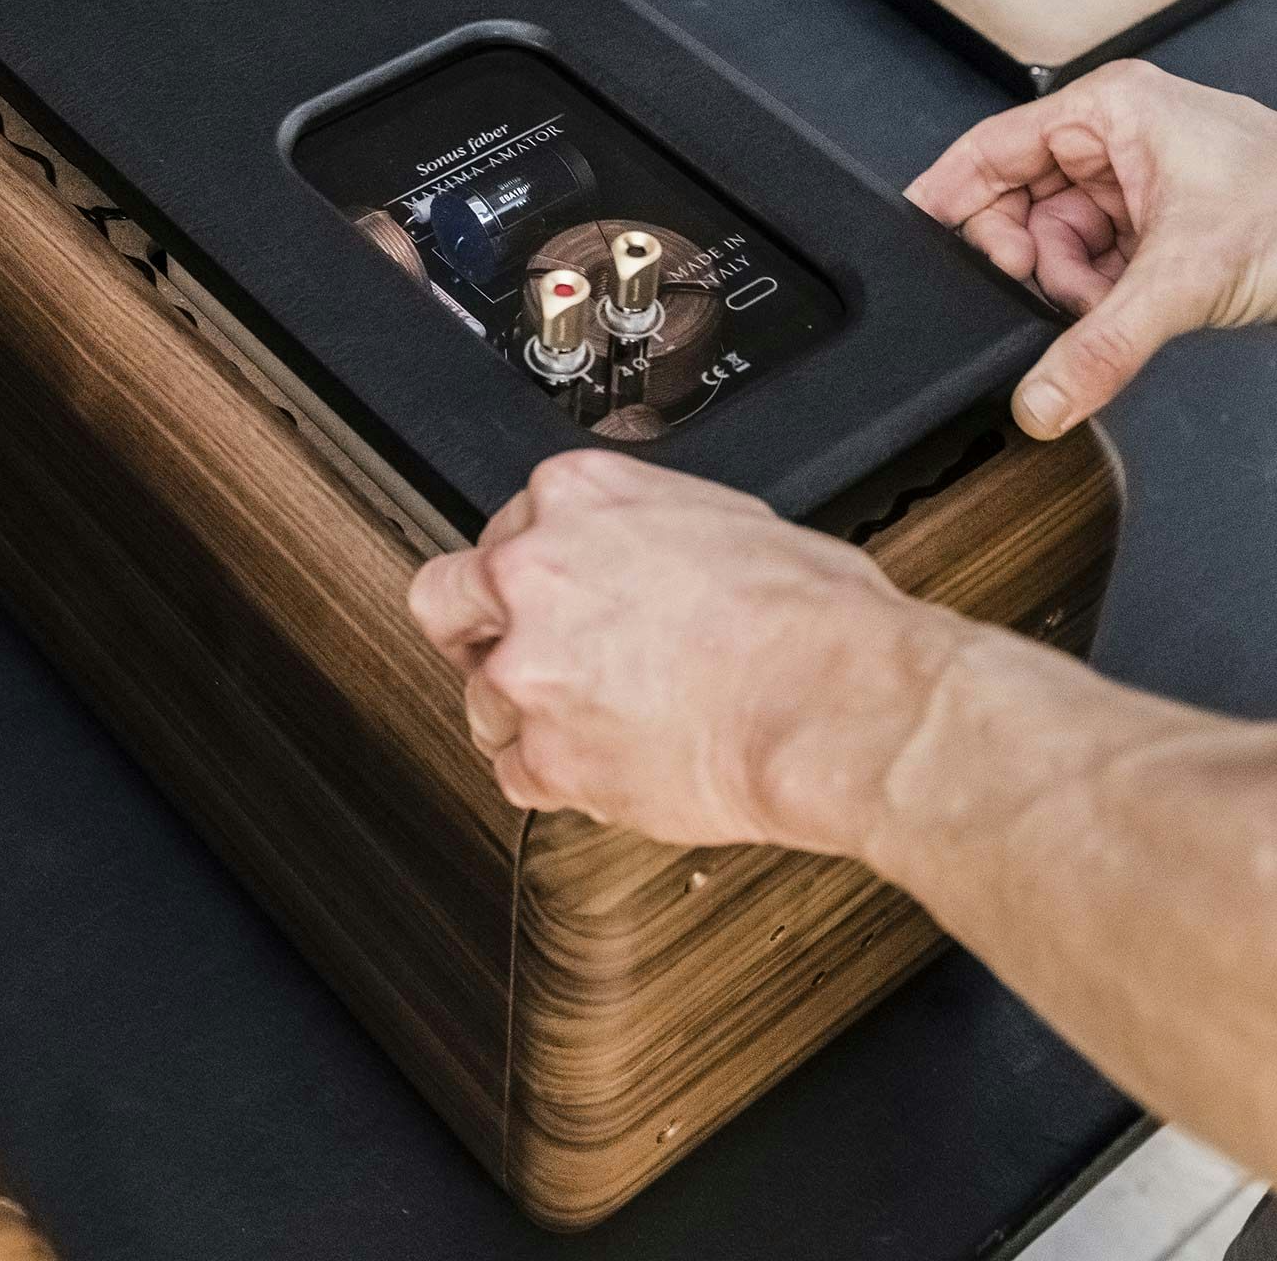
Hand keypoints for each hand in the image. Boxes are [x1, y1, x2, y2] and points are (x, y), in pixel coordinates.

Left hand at [407, 451, 970, 853]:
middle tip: (524, 656)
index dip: (534, 576)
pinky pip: (518, 775)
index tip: (556, 600)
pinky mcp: (546, 756)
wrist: (830, 699)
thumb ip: (648, 533)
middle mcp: (533, 574)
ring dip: (527, 715)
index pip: (507, 530)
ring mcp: (530, 668)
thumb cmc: (810, 614)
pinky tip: (610, 766)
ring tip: (597, 724)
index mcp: (578, 497)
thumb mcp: (728, 518)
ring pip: (479, 699)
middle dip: (477, 631)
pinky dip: (559, 779)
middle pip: (446, 601)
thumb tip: (648, 554)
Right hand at [906, 61, 1276, 438]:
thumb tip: (1037, 402)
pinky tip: (1137, 322)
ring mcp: (1144, 199)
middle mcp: (1120, 148)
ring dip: (1077, 296)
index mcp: (1111, 111)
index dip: (950, 202)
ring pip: (1059, 255)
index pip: (990, 151)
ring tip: (1122, 307)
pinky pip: (1100, 283)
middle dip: (1031, 267)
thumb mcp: (1189, 276)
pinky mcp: (1169, 247)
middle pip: (1018, 212)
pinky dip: (1106, 312)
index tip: (917, 252)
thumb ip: (1100, 345)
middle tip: (1062, 300)